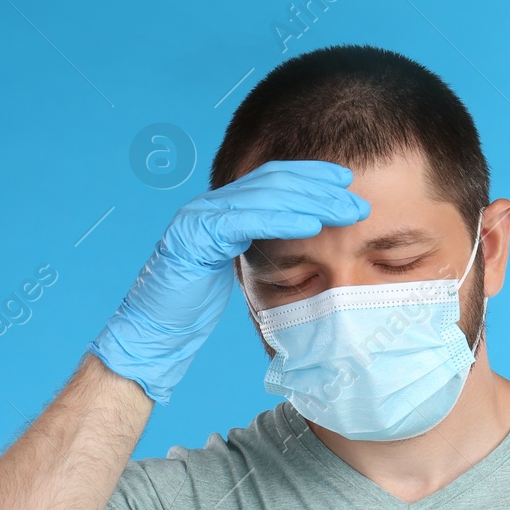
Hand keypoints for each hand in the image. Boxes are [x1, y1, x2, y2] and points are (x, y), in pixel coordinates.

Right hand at [90, 160, 368, 403]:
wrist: (153, 334)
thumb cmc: (193, 310)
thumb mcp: (235, 271)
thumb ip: (258, 248)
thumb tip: (299, 241)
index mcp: (219, 208)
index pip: (271, 179)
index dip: (310, 175)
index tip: (345, 181)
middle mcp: (208, 205)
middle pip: (272, 182)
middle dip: (318, 187)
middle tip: (356, 199)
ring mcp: (198, 217)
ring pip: (264, 197)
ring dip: (311, 203)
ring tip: (345, 211)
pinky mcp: (194, 236)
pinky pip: (246, 221)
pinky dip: (282, 220)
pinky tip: (311, 225)